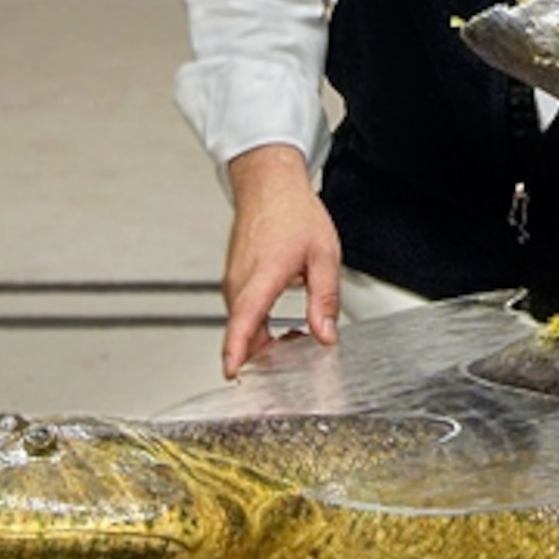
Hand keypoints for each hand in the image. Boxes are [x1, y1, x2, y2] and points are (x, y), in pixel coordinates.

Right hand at [219, 144, 340, 376]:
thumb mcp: (324, 256)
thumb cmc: (293, 213)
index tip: (232, 372)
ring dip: (264, 340)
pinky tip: (282, 323)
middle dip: (266, 356)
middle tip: (299, 354)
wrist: (269, 186)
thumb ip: (325, 300)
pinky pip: (242, 314)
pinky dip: (258, 326)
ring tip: (296, 336)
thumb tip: (326, 335)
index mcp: (263, 276)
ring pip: (243, 325)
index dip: (236, 350)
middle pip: (244, 333)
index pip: (244, 321)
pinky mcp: (234, 281)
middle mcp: (240, 282)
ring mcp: (233, 282)